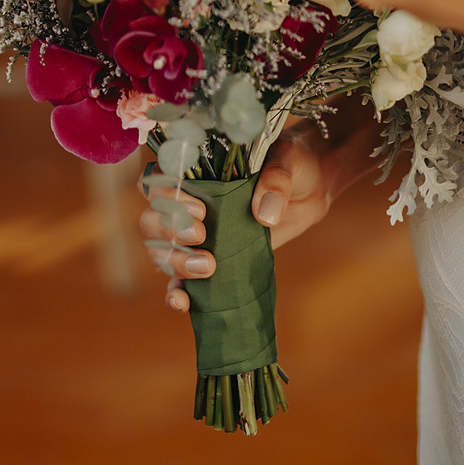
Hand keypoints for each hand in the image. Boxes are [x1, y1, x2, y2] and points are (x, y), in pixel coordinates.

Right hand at [137, 130, 335, 311]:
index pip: (158, 180)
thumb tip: (265, 215)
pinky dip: (176, 292)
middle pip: (153, 220)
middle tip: (202, 236)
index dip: (167, 196)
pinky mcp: (210, 258)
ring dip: (176, 262)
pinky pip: (180, 279)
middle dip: (170, 232)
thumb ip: (275, 181)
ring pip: (161, 250)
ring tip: (209, 266)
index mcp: (198, 168)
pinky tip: (183, 302)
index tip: (201, 209)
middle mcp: (189, 200)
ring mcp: (197, 232)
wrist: (310, 187)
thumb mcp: (287, 162)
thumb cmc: (292, 164)